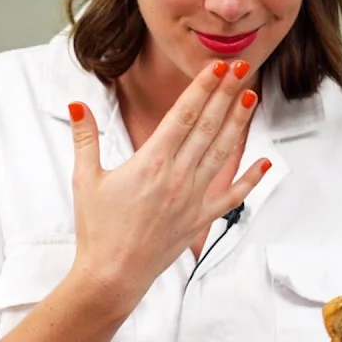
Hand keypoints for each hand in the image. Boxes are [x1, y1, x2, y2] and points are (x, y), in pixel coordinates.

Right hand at [67, 59, 270, 302]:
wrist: (113, 273)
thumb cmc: (97, 228)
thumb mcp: (85, 178)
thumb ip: (85, 138)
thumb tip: (77, 105)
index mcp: (150, 163)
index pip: (183, 115)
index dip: (202, 89)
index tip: (217, 68)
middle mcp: (178, 176)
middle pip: (208, 127)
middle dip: (225, 95)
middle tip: (242, 69)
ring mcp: (193, 198)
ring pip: (222, 153)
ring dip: (238, 124)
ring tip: (250, 99)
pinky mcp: (201, 219)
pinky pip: (233, 196)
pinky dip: (250, 179)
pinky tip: (264, 163)